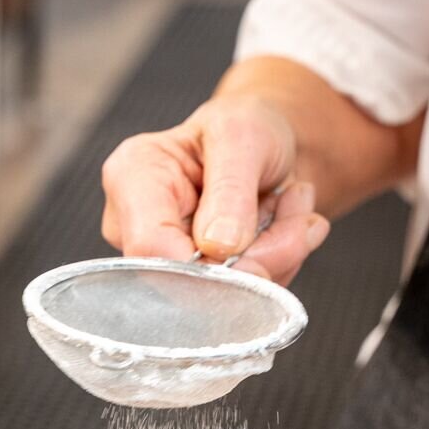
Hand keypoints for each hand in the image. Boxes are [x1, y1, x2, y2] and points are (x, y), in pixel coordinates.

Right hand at [100, 94, 330, 284]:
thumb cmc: (245, 130)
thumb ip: (230, 190)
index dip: (204, 261)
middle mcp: (134, 227)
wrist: (269, 147)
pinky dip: (278, 266)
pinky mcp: (195, 285)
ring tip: (292, 205)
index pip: (150, 246)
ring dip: (277, 256)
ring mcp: (162, 262)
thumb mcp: (243, 136)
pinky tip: (283, 227)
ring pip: (221, 295)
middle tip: (296, 208)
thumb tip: (218, 248)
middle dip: (257, 255)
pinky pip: (240, 298)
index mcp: (132, 178)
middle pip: (186, 279)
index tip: (252, 239)